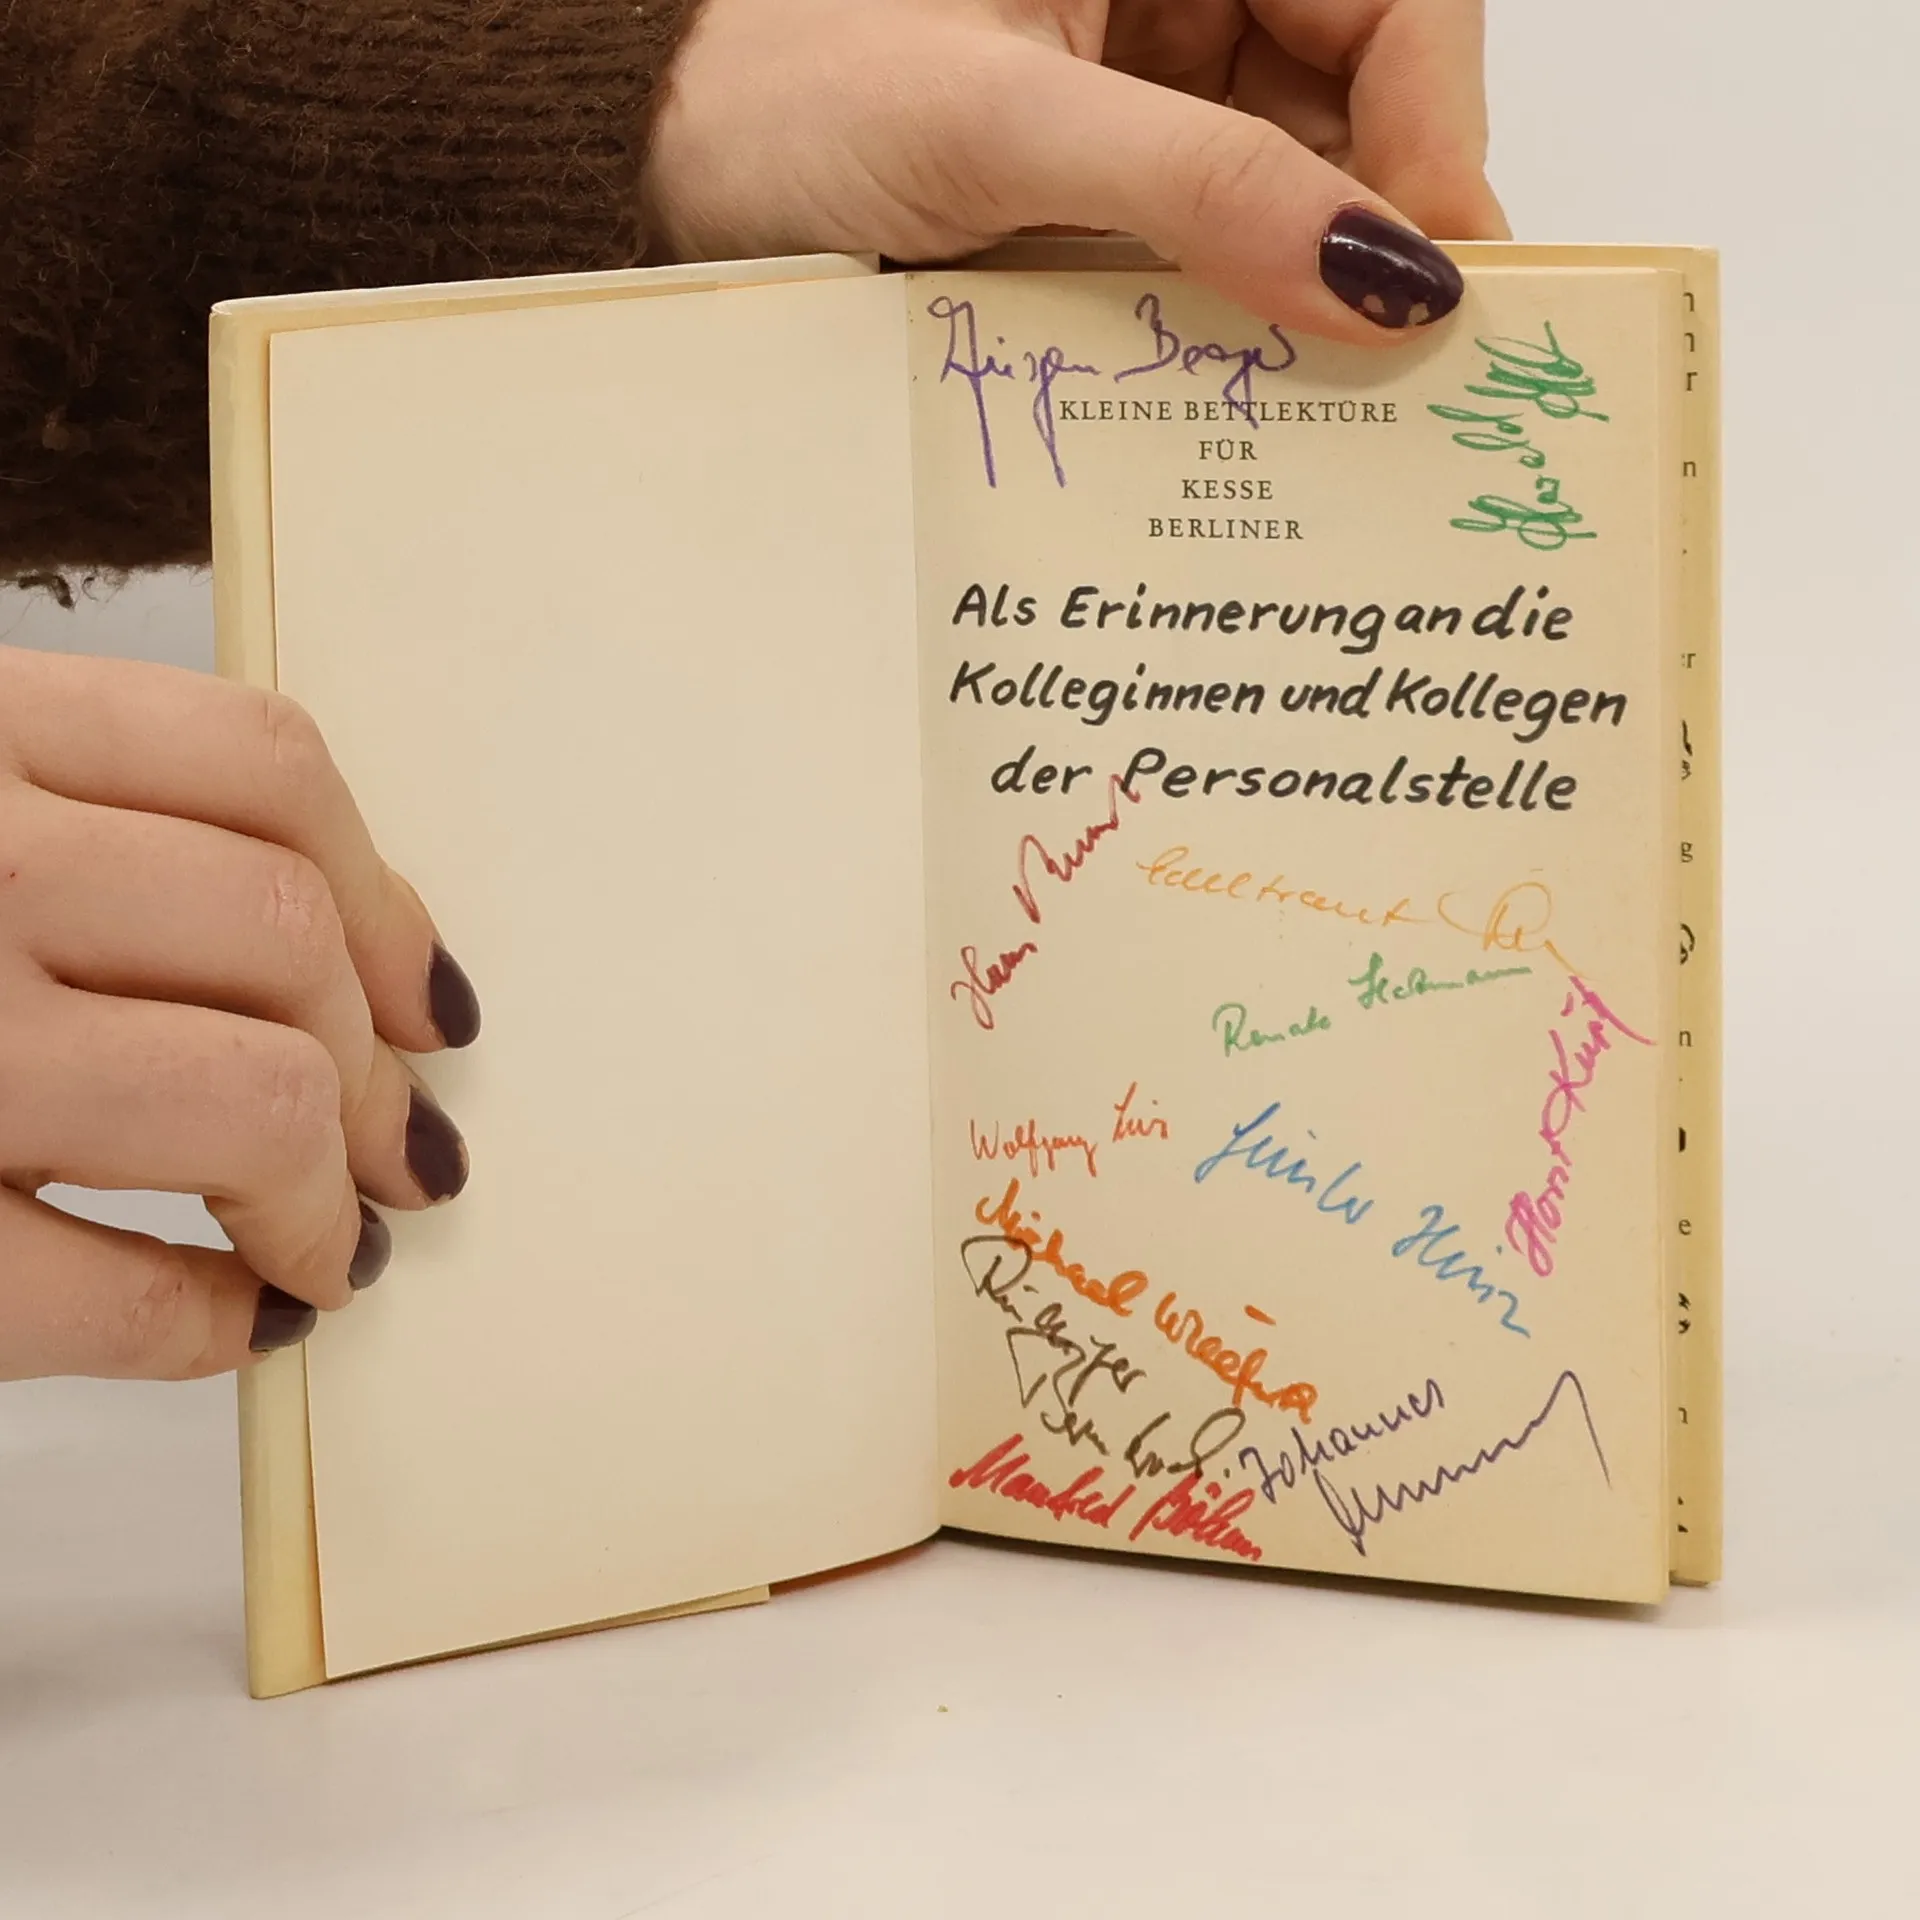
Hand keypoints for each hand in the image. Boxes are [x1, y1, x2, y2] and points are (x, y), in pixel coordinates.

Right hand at [0, 647, 478, 1381]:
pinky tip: (233, 1325)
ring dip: (327, 1195)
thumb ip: (72, 819)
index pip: (260, 766)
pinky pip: (112, 1293)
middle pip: (282, 939)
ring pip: (250, 1097)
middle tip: (411, 1152)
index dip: (387, 897)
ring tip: (333, 1244)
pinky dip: (208, 1323)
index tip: (434, 999)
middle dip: (381, 1074)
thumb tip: (358, 956)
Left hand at [647, 0, 1507, 340]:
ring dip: (1305, 283)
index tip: (1438, 267)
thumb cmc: (777, 96)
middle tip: (1393, 361)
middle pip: (1354, 95)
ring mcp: (1137, 88)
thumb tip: (1382, 272)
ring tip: (1316, 387)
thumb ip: (1203, 189)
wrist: (655, 170)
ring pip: (1288, 181)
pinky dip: (1231, 308)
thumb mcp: (1004, 129)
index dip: (1436, 123)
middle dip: (1374, 222)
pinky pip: (1209, 240)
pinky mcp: (1098, 183)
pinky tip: (1237, 375)